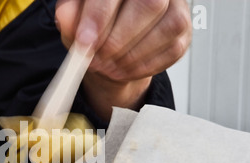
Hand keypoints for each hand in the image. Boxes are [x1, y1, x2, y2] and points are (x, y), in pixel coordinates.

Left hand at [56, 0, 191, 117]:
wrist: (113, 43)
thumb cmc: (95, 23)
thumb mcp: (74, 17)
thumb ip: (69, 15)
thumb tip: (65, 19)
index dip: (100, 16)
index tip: (85, 42)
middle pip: (149, 4)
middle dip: (118, 40)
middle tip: (97, 59)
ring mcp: (177, 7)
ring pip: (165, 29)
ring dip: (131, 57)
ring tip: (108, 67)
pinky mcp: (184, 32)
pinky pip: (172, 51)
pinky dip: (143, 67)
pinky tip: (124, 69)